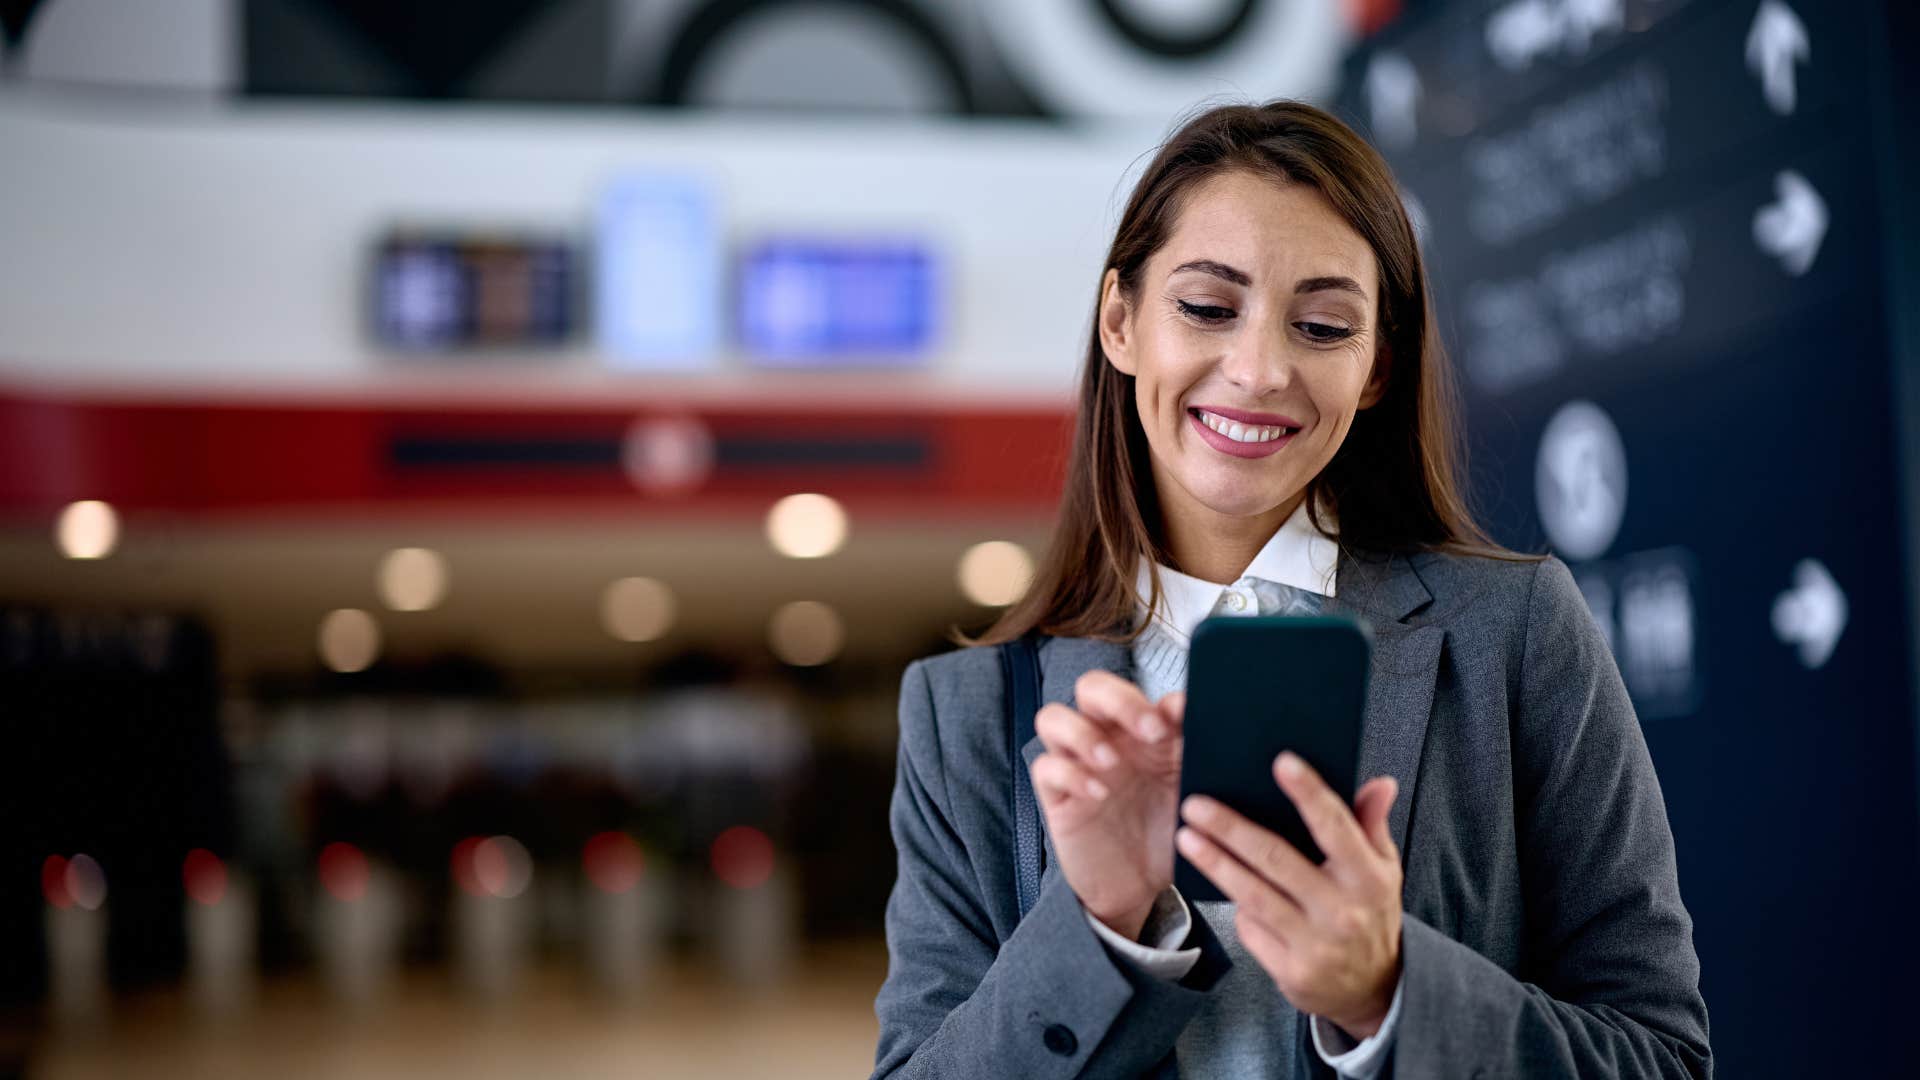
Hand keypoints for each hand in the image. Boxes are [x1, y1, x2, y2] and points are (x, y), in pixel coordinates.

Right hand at [1029, 671, 1184, 940]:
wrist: (1139, 887)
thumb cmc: (1166, 835)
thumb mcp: (1192, 797)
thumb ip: (1198, 759)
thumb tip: (1210, 723)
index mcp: (1141, 732)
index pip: (1141, 693)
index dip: (1160, 699)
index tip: (1183, 716)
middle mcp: (1106, 739)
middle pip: (1091, 687)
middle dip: (1119, 700)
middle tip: (1150, 730)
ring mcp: (1077, 764)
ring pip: (1053, 717)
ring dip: (1082, 733)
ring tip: (1110, 762)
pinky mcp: (1056, 795)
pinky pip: (1046, 767)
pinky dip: (1070, 774)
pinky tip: (1098, 795)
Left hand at [1175, 751, 1402, 1038]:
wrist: (1374, 988)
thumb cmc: (1369, 914)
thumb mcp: (1382, 870)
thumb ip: (1371, 824)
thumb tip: (1379, 782)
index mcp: (1368, 878)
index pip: (1335, 827)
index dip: (1308, 793)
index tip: (1281, 762)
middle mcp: (1342, 910)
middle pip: (1276, 859)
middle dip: (1230, 829)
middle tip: (1196, 804)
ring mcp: (1315, 943)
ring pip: (1252, 894)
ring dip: (1215, 863)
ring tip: (1186, 836)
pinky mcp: (1290, 970)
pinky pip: (1251, 928)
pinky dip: (1234, 905)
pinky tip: (1215, 884)